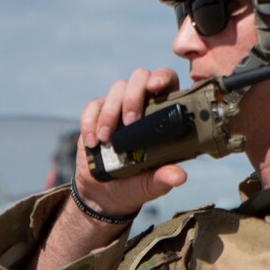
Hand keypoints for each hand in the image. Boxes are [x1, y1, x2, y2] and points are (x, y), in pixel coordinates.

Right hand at [73, 66, 187, 216]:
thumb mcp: (150, 185)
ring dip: (110, 112)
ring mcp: (118, 107)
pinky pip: (93, 106)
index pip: (168, 82)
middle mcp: (142, 104)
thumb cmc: (134, 184)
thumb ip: (163, 179)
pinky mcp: (96, 114)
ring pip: (116, 88)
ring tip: (106, 139)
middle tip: (129, 122)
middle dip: (133, 96)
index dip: (162, 77)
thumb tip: (179, 176)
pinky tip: (92, 142)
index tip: (155, 87)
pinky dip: (90, 121)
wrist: (103, 192)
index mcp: (163, 114)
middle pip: (140, 77)